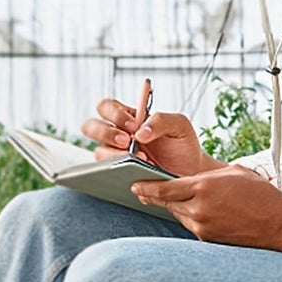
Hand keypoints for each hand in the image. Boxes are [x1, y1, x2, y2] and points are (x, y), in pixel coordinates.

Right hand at [81, 96, 215, 176]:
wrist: (191, 171)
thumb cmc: (183, 144)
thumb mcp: (179, 125)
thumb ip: (161, 120)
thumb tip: (140, 132)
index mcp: (129, 117)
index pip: (106, 107)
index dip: (114, 113)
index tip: (134, 124)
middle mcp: (117, 134)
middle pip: (90, 126)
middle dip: (105, 133)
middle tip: (127, 142)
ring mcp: (116, 155)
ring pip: (98, 152)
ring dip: (116, 156)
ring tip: (142, 159)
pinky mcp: (119, 174)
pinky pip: (108, 173)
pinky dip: (121, 172)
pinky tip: (140, 172)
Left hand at [131, 163, 281, 247]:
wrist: (280, 223)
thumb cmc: (260, 194)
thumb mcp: (232, 173)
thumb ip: (206, 175)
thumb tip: (187, 176)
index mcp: (203, 187)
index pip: (163, 189)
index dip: (146, 187)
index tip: (134, 184)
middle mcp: (199, 209)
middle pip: (167, 203)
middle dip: (156, 196)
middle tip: (143, 190)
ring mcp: (203, 226)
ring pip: (178, 215)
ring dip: (174, 207)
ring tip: (174, 199)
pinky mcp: (208, 239)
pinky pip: (191, 225)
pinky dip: (190, 217)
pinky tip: (195, 211)